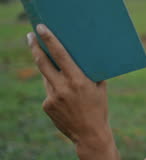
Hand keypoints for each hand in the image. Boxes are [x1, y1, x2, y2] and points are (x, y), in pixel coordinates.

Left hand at [27, 24, 118, 158]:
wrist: (90, 133)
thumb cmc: (99, 107)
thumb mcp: (100, 87)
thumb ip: (90, 72)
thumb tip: (86, 56)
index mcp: (78, 80)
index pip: (60, 55)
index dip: (49, 40)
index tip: (40, 28)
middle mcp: (63, 87)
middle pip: (43, 63)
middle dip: (35, 47)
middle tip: (30, 36)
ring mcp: (52, 97)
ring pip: (46, 76)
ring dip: (46, 67)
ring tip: (49, 62)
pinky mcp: (47, 106)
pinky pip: (48, 90)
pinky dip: (54, 88)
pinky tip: (64, 95)